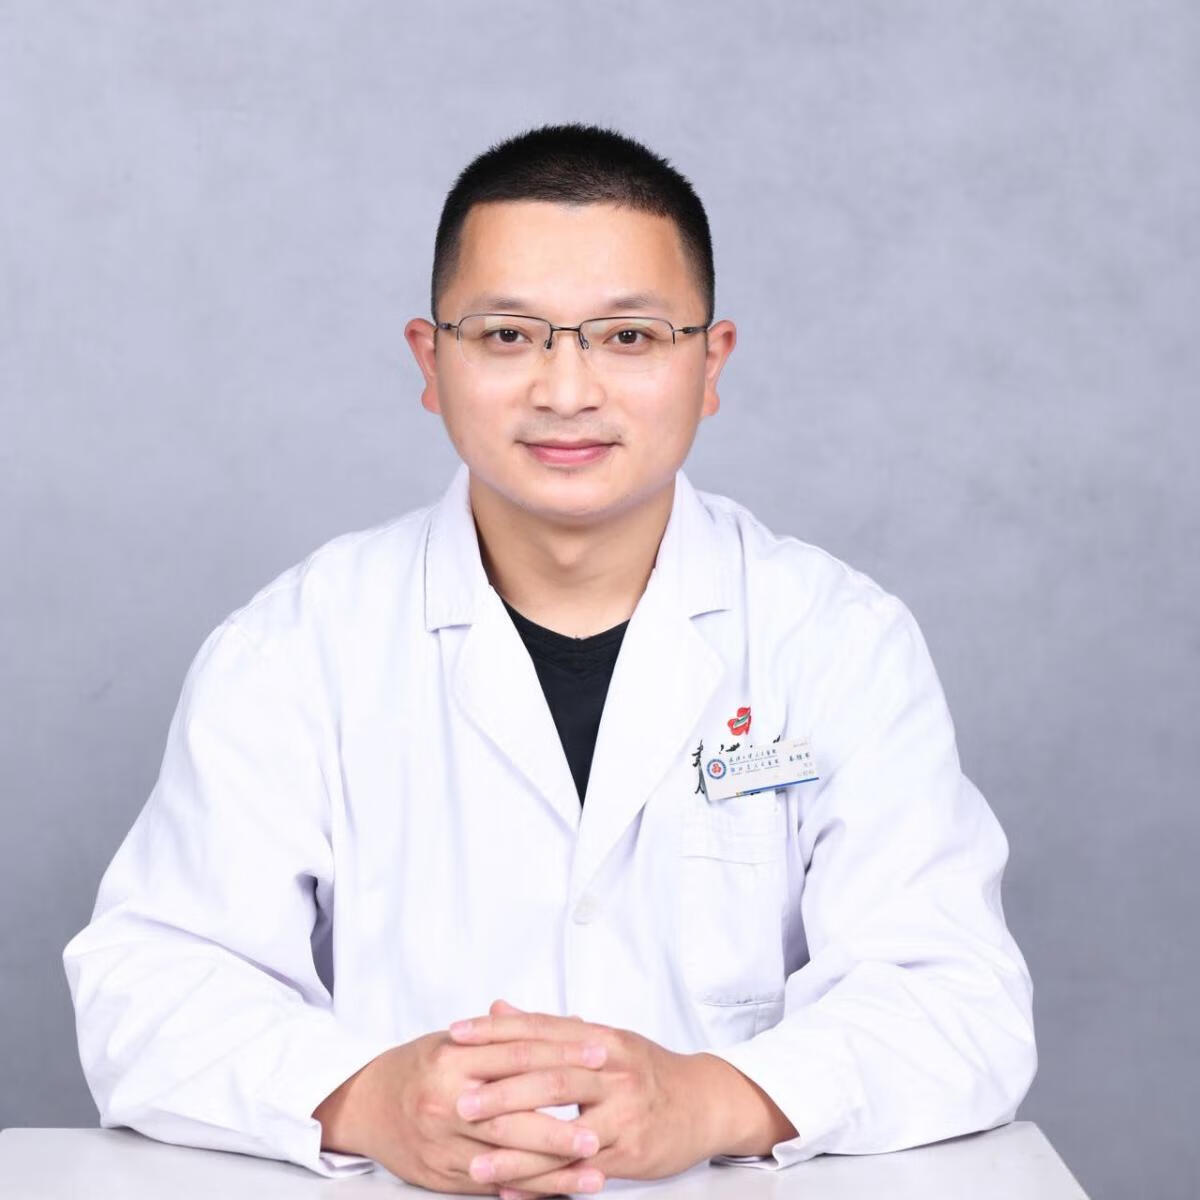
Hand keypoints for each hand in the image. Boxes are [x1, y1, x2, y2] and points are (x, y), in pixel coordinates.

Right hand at [311, 1006, 607, 1194]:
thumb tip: (572, 1022)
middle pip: (512, 1114)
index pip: (517, 1054)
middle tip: (601, 1128)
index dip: (562, 1053)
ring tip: (595, 1170)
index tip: (601, 1053)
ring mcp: (443, 1142)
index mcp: (453, 1058)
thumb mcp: (458, 1039)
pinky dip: (528, 1191)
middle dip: (559, 1125)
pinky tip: (560, 1193)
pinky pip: (492, 1186)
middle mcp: (446, 1101)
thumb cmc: (422, 1065)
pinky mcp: (442, 1174)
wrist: (366, 1104)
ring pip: (505, 1159)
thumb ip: (511, 1034)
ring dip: (553, 1169)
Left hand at [447, 1001, 726, 1197]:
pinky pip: (579, 1171)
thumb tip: (498, 1008)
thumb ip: (548, 1029)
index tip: (456, 1034)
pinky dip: (542, 1183)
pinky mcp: (630, 1152)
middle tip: (459, 1103)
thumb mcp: (601, 1040)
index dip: (497, 1032)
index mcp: (601, 1039)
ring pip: (563, 1132)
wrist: (704, 1101)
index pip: (541, 1031)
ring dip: (516, 1151)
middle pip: (551, 1079)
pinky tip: (511, 1190)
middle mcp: (613, 1071)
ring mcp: (624, 1113)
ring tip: (474, 1162)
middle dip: (502, 1092)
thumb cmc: (646, 1070)